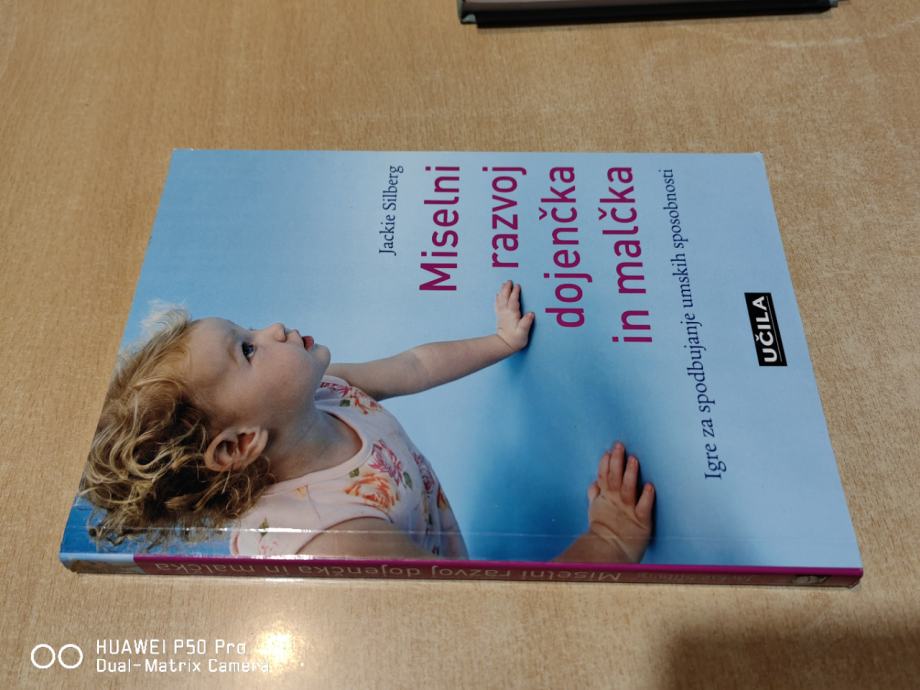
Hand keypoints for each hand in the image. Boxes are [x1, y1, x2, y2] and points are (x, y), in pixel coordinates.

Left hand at [495, 281, 534, 351]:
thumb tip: (531, 314)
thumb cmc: (515, 339)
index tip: (517, 285)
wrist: (504, 345)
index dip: (515, 293)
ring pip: (500, 299)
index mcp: (512, 314)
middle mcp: (505, 312)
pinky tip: (497, 294)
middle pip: (505, 297)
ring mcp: (501, 313)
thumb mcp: (523, 332)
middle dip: (507, 288)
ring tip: (504, 284)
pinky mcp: (499, 316)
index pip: (513, 301)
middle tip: (509, 281)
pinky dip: (497, 298)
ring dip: (502, 291)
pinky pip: (497, 304)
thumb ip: (526, 323)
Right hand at [586, 441, 653, 562]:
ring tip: (634, 460)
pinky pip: (644, 507)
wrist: (609, 553)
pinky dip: (646, 497)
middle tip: (620, 446)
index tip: (609, 451)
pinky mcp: (641, 521)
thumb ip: (595, 495)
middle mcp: (615, 501)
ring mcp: (628, 510)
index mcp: (605, 498)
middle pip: (615, 478)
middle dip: (617, 461)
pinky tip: (649, 486)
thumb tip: (593, 483)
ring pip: (628, 488)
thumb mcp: (595, 510)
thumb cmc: (603, 532)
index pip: (603, 476)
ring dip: (630, 474)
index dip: (606, 464)